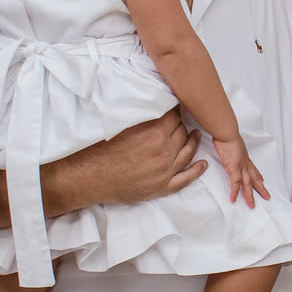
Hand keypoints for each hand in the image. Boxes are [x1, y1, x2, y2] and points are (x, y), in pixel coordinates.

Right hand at [44, 108, 205, 207]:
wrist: (88, 177)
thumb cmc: (99, 150)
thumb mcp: (121, 124)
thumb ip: (142, 115)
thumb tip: (153, 104)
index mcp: (155, 132)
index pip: (174, 116)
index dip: (174, 110)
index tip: (174, 108)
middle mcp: (164, 151)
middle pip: (182, 132)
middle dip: (181, 125)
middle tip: (179, 121)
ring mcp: (165, 171)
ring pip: (188, 152)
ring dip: (193, 143)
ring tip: (195, 136)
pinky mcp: (161, 187)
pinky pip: (186, 179)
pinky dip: (197, 171)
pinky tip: (203, 165)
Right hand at [212, 135, 269, 208]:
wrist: (226, 133)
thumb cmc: (227, 135)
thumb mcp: (232, 144)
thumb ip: (232, 149)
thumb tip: (229, 148)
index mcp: (245, 158)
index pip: (254, 169)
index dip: (258, 176)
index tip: (262, 181)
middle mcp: (245, 163)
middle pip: (255, 179)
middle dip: (261, 189)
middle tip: (267, 197)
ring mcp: (241, 166)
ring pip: (248, 184)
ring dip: (250, 196)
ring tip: (252, 205)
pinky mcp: (234, 168)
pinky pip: (236, 183)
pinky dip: (235, 192)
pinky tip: (234, 199)